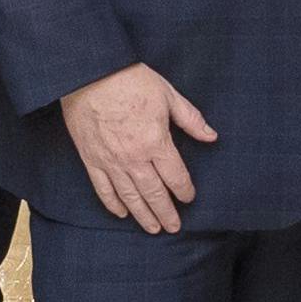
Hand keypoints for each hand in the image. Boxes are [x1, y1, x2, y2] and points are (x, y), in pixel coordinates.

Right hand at [63, 63, 214, 233]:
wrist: (89, 73)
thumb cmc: (130, 79)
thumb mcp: (168, 94)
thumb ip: (190, 119)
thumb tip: (211, 136)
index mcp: (156, 142)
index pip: (175, 176)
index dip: (184, 190)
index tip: (189, 198)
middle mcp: (135, 158)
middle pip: (154, 194)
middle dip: (166, 213)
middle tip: (174, 227)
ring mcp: (111, 161)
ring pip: (130, 197)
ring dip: (143, 216)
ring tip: (153, 228)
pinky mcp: (91, 159)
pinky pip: (103, 189)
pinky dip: (113, 204)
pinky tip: (122, 213)